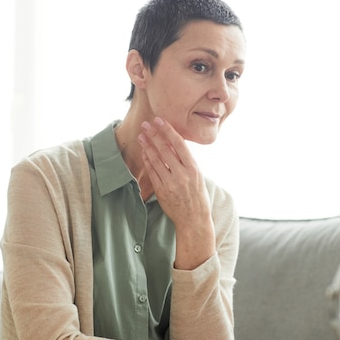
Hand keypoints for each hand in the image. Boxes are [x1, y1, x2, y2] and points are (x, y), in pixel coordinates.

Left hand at [138, 117, 215, 268]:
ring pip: (156, 160)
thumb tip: (176, 144)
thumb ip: (187, 162)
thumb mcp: (198, 177)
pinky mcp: (162, 191)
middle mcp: (182, 175)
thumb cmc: (197, 196)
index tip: (160, 120)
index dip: (168, 130)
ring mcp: (171, 183)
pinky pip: (152, 172)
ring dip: (147, 146)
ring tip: (141, 136)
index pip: (179, 144)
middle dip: (154, 135)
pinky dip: (147, 161)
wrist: (194, 219)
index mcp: (193, 169)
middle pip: (165, 150)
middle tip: (146, 124)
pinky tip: (144, 152)